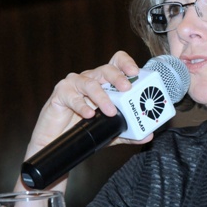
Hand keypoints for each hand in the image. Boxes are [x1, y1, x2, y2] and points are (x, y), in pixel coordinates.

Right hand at [17, 51, 153, 190]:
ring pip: (90, 83)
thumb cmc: (84, 129)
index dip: (126, 63)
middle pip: (106, 69)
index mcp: (104, 83)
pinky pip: (72, 96)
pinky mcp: (60, 93)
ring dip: (102, 97)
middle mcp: (90, 79)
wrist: (58, 142)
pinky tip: (89, 115)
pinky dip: (82, 106)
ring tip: (111, 111)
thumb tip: (148, 136)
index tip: (136, 71)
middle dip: (118, 77)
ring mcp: (74, 84)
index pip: (116, 63)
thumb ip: (128, 132)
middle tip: (128, 88)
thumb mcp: (110, 132)